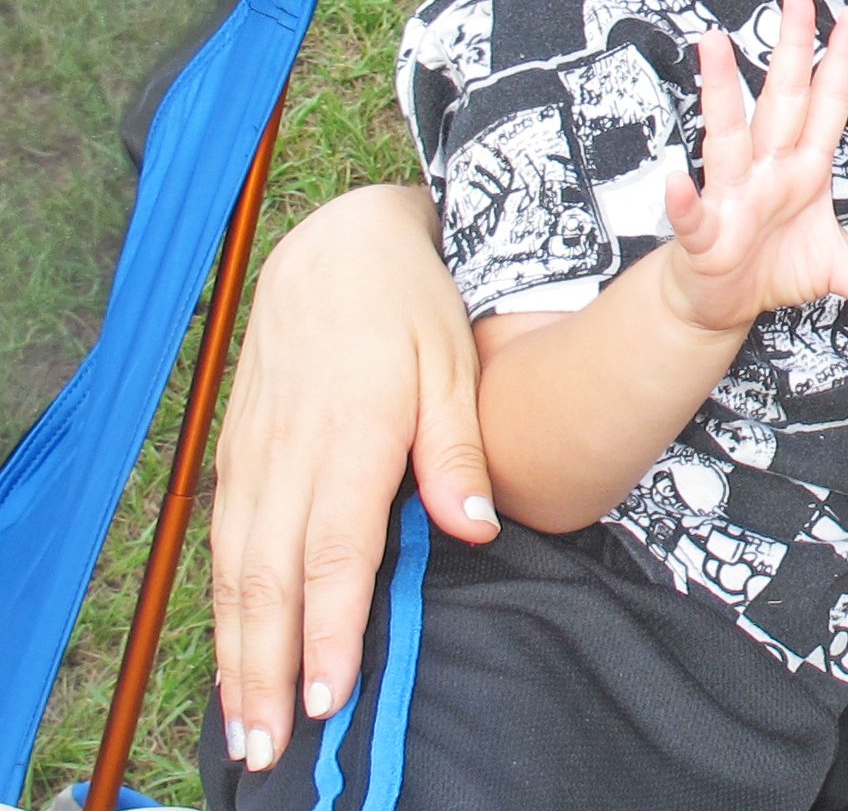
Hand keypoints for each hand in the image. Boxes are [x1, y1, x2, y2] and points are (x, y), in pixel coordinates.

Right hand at [210, 186, 495, 769]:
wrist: (336, 248)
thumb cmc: (410, 309)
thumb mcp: (453, 365)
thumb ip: (458, 451)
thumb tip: (475, 530)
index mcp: (352, 435)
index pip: (335, 552)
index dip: (329, 628)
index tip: (332, 695)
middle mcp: (290, 454)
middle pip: (270, 580)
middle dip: (271, 671)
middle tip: (274, 748)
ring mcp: (254, 455)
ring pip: (236, 571)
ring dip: (239, 655)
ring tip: (248, 727)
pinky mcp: (237, 454)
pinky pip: (224, 544)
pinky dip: (224, 607)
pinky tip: (235, 653)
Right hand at [664, 0, 847, 333]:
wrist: (717, 305)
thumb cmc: (772, 268)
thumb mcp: (837, 273)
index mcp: (803, 170)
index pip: (826, 107)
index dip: (839, 65)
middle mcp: (767, 172)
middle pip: (781, 101)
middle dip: (792, 51)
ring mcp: (732, 199)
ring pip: (728, 138)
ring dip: (722, 93)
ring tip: (715, 45)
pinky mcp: (704, 237)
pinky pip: (693, 216)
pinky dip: (684, 201)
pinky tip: (675, 183)